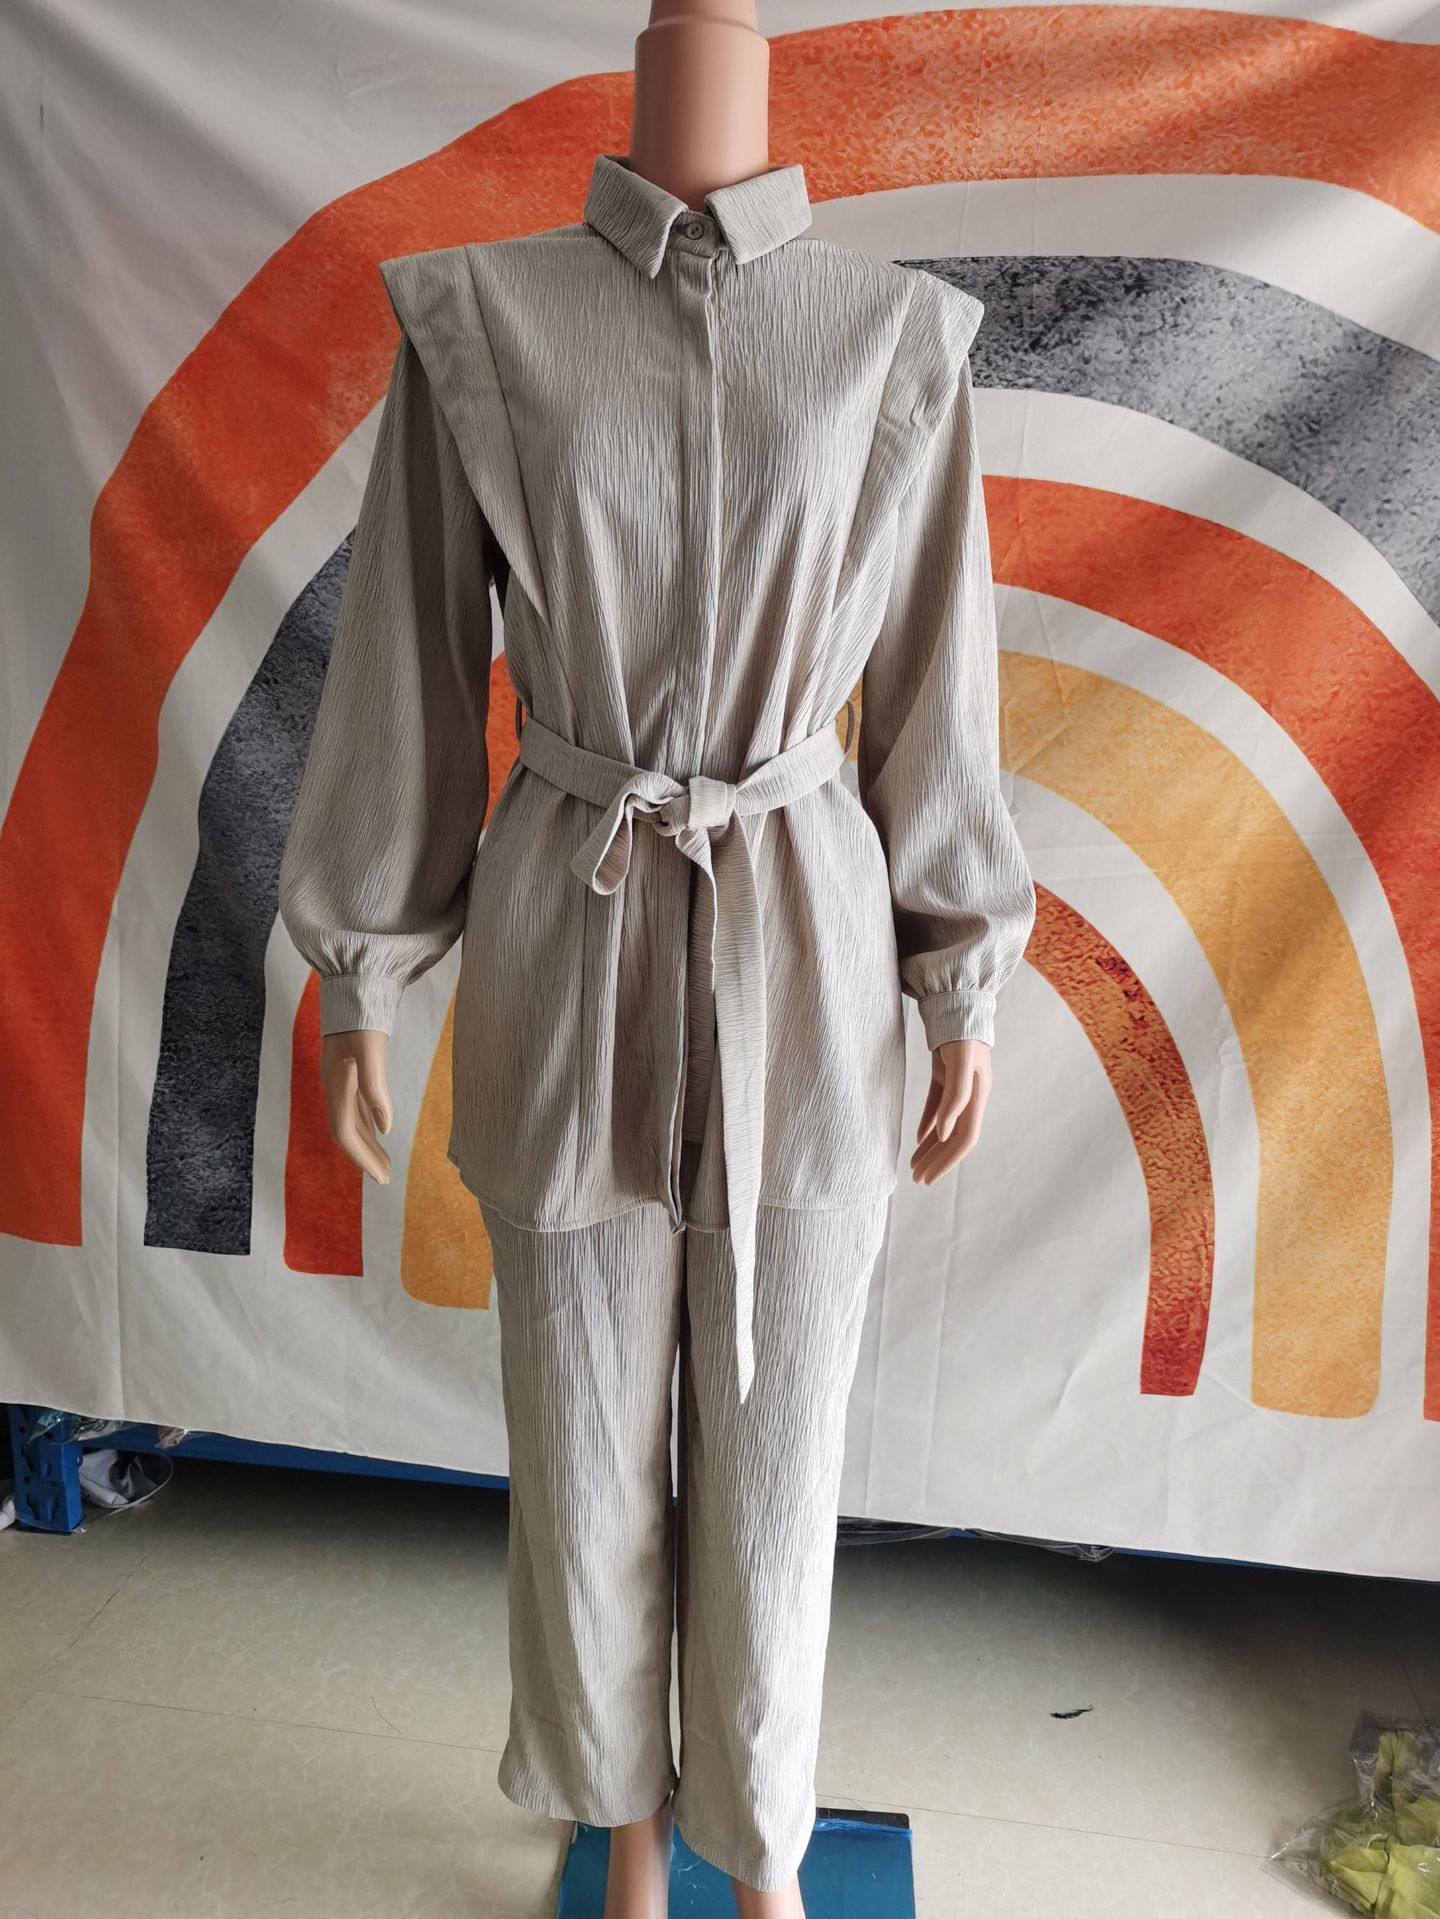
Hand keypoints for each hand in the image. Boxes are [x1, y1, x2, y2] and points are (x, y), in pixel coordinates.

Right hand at [320, 1030, 393, 1184]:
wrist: (353, 985)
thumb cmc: (362, 1016)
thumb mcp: (371, 1050)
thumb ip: (375, 1088)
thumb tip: (386, 1128)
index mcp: (336, 1084)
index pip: (345, 1132)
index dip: (362, 1157)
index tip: (382, 1177)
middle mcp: (334, 1084)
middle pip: (346, 1131)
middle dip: (365, 1156)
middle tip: (386, 1177)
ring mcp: (340, 1077)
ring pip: (351, 1119)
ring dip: (367, 1142)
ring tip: (385, 1161)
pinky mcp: (348, 1068)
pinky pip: (355, 1105)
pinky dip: (367, 1122)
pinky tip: (378, 1128)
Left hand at [910, 1038, 990, 1184]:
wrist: (957, 1000)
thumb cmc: (960, 1030)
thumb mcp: (958, 1062)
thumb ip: (954, 1097)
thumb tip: (941, 1133)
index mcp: (978, 1095)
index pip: (965, 1138)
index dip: (947, 1160)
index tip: (928, 1177)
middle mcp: (972, 1094)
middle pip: (955, 1137)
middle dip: (938, 1160)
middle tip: (917, 1179)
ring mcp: (959, 1084)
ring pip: (945, 1125)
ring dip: (931, 1148)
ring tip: (913, 1166)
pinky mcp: (945, 1073)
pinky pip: (938, 1107)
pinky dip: (928, 1125)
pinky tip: (919, 1140)